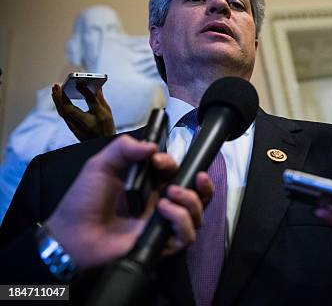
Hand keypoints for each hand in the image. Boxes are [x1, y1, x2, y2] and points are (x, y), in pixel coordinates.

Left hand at [45, 135, 213, 269]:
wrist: (71, 234)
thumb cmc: (84, 200)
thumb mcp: (100, 166)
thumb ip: (123, 148)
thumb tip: (152, 146)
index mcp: (150, 184)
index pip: (176, 171)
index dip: (173, 163)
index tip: (157, 162)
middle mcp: (161, 202)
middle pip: (197, 194)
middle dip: (204, 185)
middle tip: (197, 177)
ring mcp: (162, 223)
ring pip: (197, 214)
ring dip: (191, 201)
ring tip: (171, 195)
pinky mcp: (160, 243)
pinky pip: (186, 236)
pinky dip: (181, 221)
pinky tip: (164, 212)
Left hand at [52, 83, 115, 140]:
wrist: (102, 145)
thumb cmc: (106, 128)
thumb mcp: (107, 113)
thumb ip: (99, 99)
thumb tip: (95, 86)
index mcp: (97, 120)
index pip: (91, 104)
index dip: (85, 93)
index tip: (79, 83)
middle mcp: (84, 126)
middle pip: (68, 110)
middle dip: (60, 96)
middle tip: (56, 84)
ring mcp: (76, 128)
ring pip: (63, 112)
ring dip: (57, 99)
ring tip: (55, 88)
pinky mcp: (72, 128)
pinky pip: (63, 114)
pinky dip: (60, 104)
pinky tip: (59, 97)